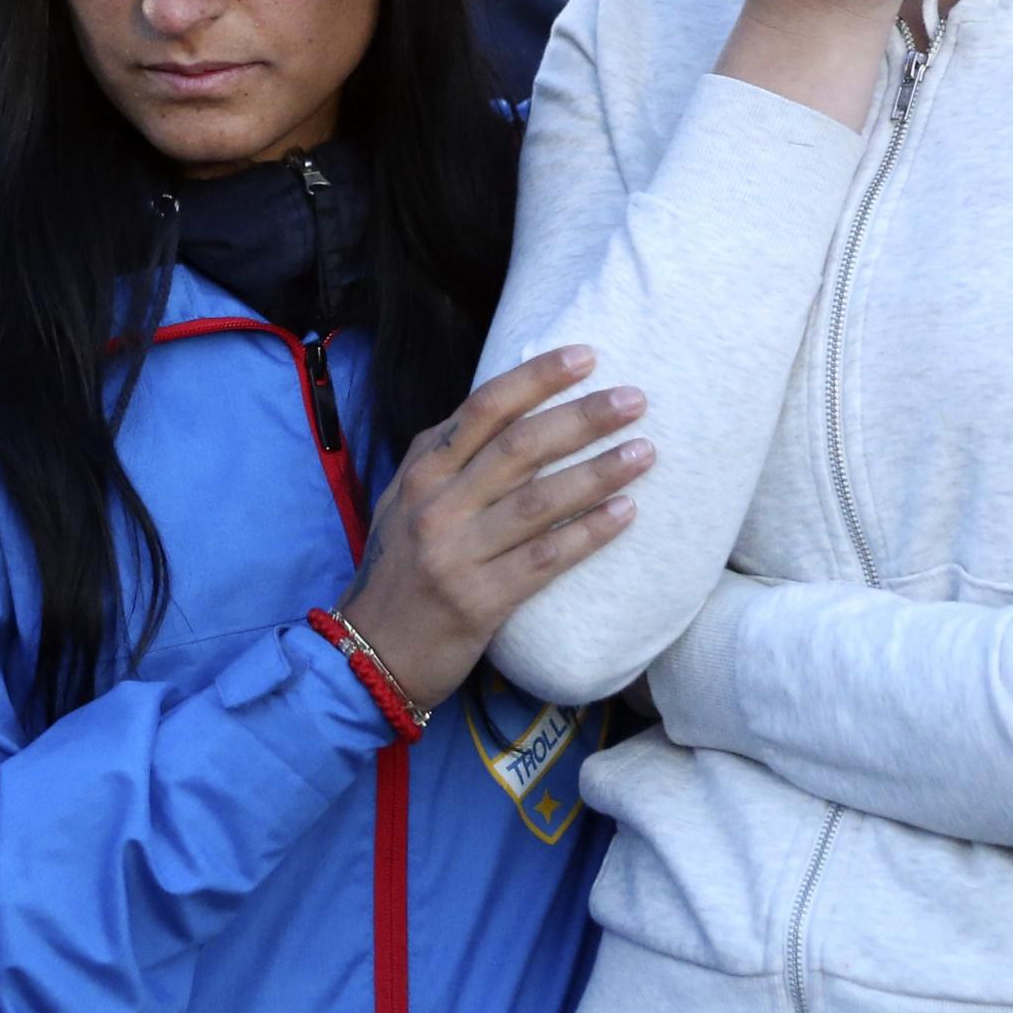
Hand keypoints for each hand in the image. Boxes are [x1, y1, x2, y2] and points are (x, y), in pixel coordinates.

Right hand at [335, 346, 655, 710]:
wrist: (367, 655)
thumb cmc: (399, 575)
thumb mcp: (405, 506)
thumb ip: (448, 464)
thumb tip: (511, 417)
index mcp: (420, 472)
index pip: (484, 408)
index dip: (537, 377)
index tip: (586, 357)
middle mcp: (435, 504)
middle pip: (520, 446)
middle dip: (582, 417)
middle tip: (635, 399)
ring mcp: (456, 552)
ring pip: (539, 499)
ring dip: (598, 472)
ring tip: (644, 452)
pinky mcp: (479, 600)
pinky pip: (545, 558)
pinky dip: (588, 533)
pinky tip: (626, 514)